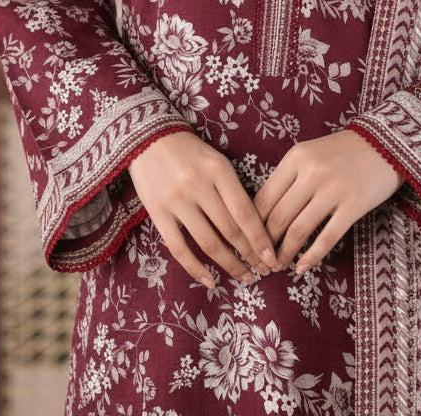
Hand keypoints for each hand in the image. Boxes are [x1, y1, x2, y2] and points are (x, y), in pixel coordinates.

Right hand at [128, 131, 276, 287]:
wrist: (148, 138)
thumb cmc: (190, 151)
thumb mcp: (216, 161)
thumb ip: (232, 189)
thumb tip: (255, 227)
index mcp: (219, 169)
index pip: (245, 211)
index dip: (260, 238)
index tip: (272, 257)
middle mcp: (199, 185)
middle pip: (230, 229)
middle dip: (250, 254)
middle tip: (264, 271)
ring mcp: (177, 200)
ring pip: (208, 242)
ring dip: (229, 264)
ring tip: (244, 276)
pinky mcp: (157, 212)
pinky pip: (179, 248)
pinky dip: (195, 269)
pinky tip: (210, 281)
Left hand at [253, 130, 402, 274]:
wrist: (386, 143)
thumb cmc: (343, 151)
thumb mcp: (310, 153)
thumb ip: (288, 177)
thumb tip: (263, 213)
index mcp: (296, 157)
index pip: (264, 197)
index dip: (252, 225)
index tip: (247, 242)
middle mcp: (311, 172)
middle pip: (278, 217)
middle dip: (265, 244)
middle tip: (261, 261)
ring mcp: (333, 190)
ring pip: (298, 230)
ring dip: (285, 254)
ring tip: (278, 267)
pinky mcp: (353, 206)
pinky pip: (327, 237)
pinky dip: (312, 256)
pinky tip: (302, 268)